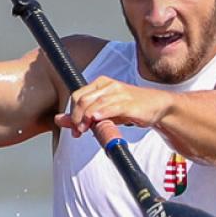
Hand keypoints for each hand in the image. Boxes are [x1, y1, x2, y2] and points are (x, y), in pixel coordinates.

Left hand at [54, 76, 169, 136]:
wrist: (157, 106)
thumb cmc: (129, 108)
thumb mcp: (103, 112)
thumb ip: (81, 115)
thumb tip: (58, 119)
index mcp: (100, 84)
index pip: (77, 95)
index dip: (71, 113)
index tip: (74, 129)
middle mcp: (108, 85)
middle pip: (83, 100)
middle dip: (76, 117)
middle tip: (77, 132)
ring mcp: (119, 93)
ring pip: (95, 104)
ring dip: (85, 119)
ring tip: (84, 130)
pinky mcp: (129, 103)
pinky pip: (112, 107)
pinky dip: (102, 113)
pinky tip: (96, 119)